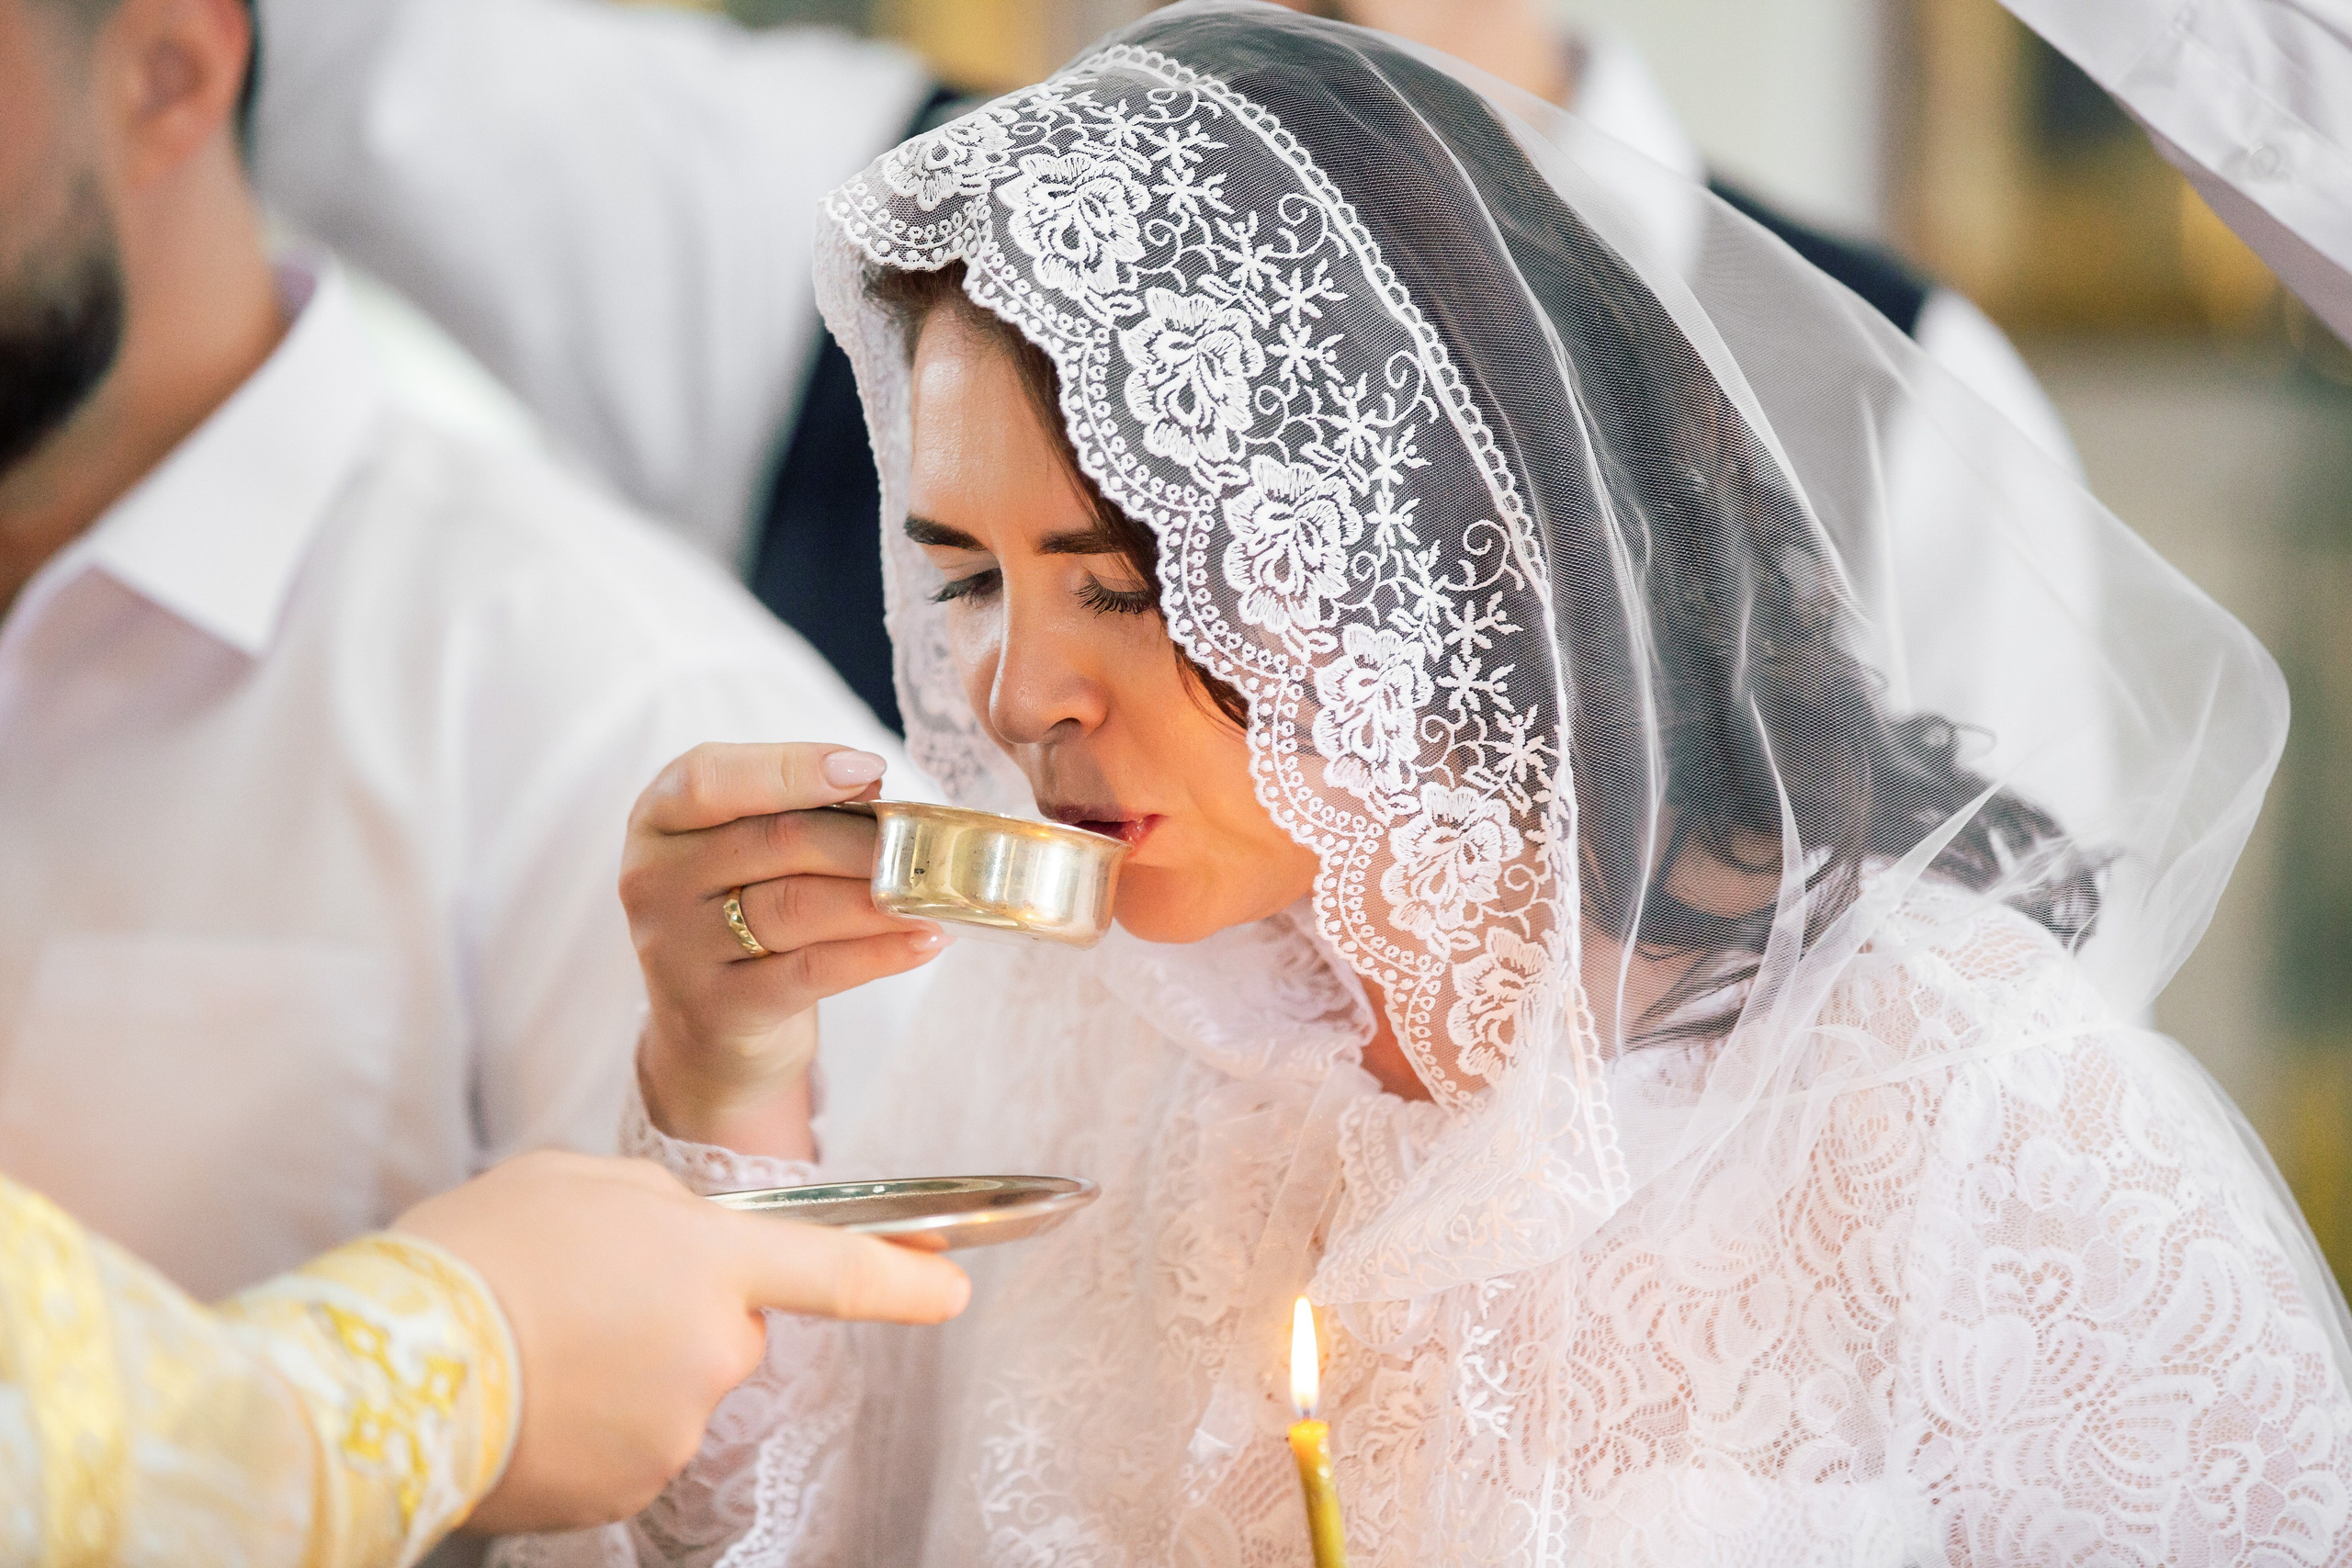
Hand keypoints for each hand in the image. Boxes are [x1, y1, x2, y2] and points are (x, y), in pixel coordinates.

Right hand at [397, 1150, 969, 1534]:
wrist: (396, 1364)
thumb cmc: (482, 1252)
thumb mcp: (583, 1185)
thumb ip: (662, 1211)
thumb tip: (685, 1242)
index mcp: (714, 1258)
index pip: (839, 1269)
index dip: (905, 1281)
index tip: (954, 1290)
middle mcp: (715, 1347)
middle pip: (733, 1329)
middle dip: (681, 1313)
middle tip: (585, 1297)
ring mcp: (678, 1426)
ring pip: (679, 1389)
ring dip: (630, 1370)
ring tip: (542, 1345)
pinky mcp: (631, 1489)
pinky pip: (633, 1446)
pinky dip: (596, 1427)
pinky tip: (535, 1400)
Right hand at [622, 742, 950, 1152]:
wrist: (710, 1028)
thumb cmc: (741, 910)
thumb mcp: (743, 848)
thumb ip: (791, 809)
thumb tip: (870, 782)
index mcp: (659, 818)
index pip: (712, 778)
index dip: (794, 769)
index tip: (871, 769)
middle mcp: (654, 879)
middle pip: (775, 842)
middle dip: (863, 839)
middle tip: (925, 844)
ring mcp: (678, 949)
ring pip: (798, 906)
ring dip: (880, 896)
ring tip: (935, 893)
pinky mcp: (719, 1009)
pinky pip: (813, 971)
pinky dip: (879, 953)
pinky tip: (926, 939)